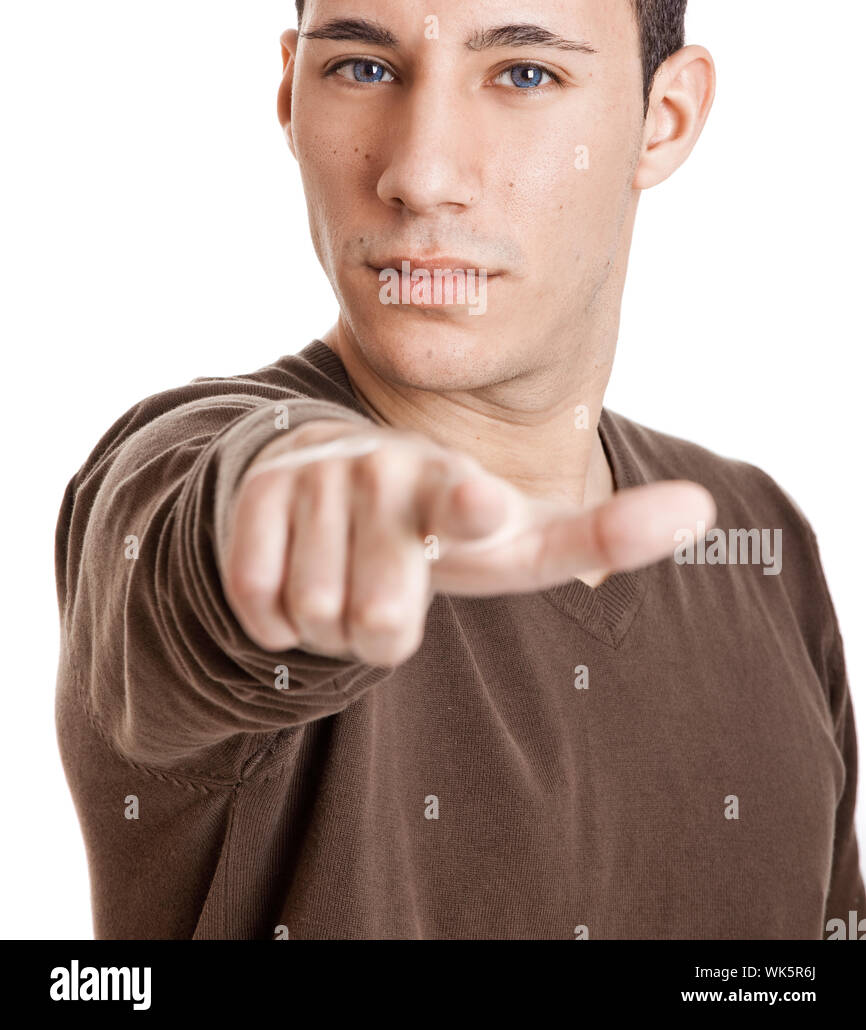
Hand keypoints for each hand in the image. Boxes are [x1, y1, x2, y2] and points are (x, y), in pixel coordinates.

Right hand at [221, 419, 714, 665]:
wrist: (327, 475)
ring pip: (318, 617)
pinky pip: (260, 604)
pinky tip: (299, 571)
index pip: (464, 503)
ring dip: (332, 620)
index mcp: (458, 485)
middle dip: (383, 629)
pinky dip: (279, 616)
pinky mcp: (254, 498)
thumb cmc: (442, 523)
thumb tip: (705, 506)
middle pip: (379, 622)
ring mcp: (316, 480)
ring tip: (346, 571)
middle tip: (390, 585)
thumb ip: (605, 532)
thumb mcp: (518, 538)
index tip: (481, 505)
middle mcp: (386, 469)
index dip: (469, 509)